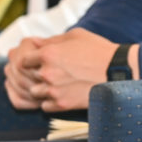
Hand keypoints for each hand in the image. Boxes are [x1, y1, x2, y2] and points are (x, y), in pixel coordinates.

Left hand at [4, 29, 119, 111]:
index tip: (36, 61)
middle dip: (34, 74)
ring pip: (34, 93)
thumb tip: (37, 43)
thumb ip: (52, 40)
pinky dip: (49, 101)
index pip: (23, 59)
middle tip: (47, 71)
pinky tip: (61, 93)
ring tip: (55, 83)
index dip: (29, 60)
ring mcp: (53, 90)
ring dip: (41, 89)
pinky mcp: (62, 105)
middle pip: (26, 76)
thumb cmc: (98, 50)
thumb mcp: (75, 36)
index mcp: (48, 53)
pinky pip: (44, 106)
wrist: (118, 72)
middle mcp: (47, 72)